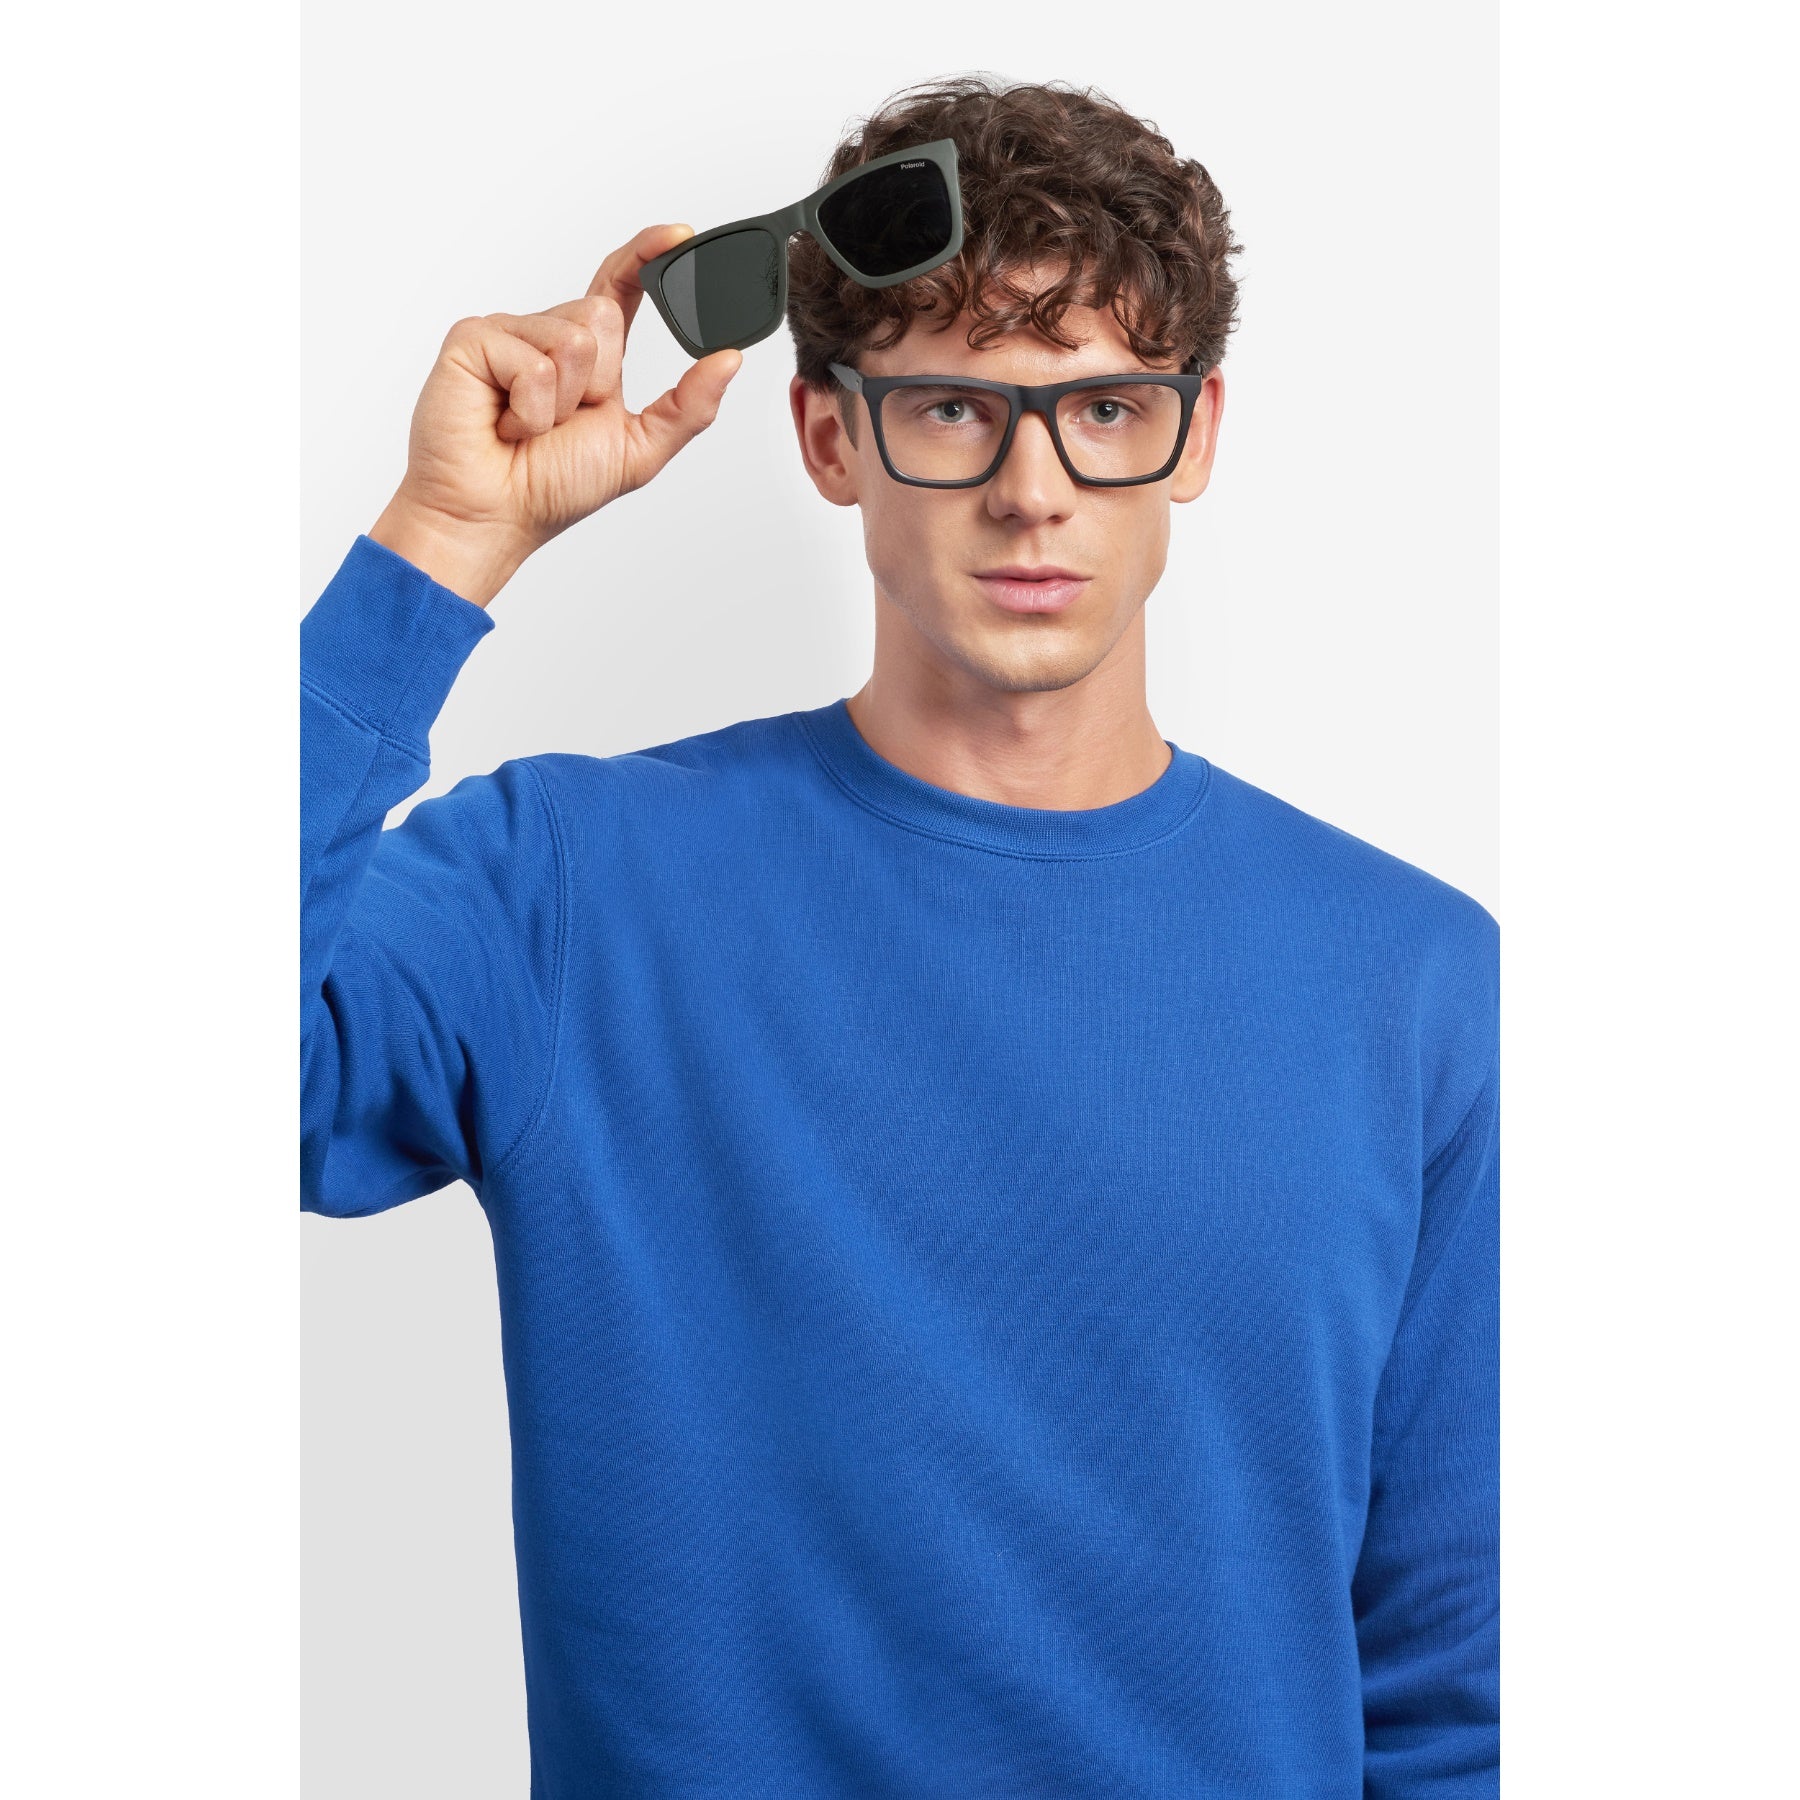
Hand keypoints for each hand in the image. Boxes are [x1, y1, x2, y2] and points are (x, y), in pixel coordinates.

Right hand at [369, 224, 742, 606]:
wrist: (492, 518)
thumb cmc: (551, 488)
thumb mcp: (639, 449)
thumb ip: (689, 406)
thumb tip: (730, 359)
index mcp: (588, 357)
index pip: (621, 289)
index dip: (647, 256)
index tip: (681, 235)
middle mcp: (547, 335)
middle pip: (605, 315)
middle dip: (599, 381)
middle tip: (562, 422)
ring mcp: (507, 333)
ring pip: (573, 336)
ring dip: (563, 400)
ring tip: (529, 426)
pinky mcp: (472, 340)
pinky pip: (531, 358)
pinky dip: (529, 407)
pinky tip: (503, 423)